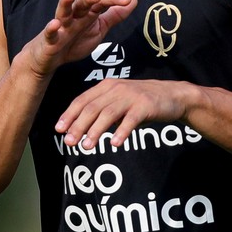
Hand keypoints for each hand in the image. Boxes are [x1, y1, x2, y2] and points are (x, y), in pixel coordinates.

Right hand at [26, 0, 137, 79]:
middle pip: (82, 3)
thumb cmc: (75, 40)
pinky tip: (55, 24)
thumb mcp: (99, 29)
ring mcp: (60, 27)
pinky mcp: (49, 40)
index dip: (113, 0)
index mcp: (87, 14)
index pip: (100, 3)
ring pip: (63, 12)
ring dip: (65, 3)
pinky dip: (51, 29)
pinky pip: (50, 34)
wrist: (49, 59)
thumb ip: (114, 15)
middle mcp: (74, 16)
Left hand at [55, 79, 192, 149]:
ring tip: (87, 146)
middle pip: (92, 107)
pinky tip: (114, 144)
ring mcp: (131, 96)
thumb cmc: (141, 102)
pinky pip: (131, 119)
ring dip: (95, 130)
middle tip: (69, 142)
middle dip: (78, 125)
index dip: (69, 114)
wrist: (172, 95)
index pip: (83, 100)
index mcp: (107, 86)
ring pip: (108, 113)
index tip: (58, 130)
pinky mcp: (145, 105)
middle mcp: (116, 88)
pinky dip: (122, 131)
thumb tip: (78, 130)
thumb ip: (101, 112)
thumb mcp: (119, 102)